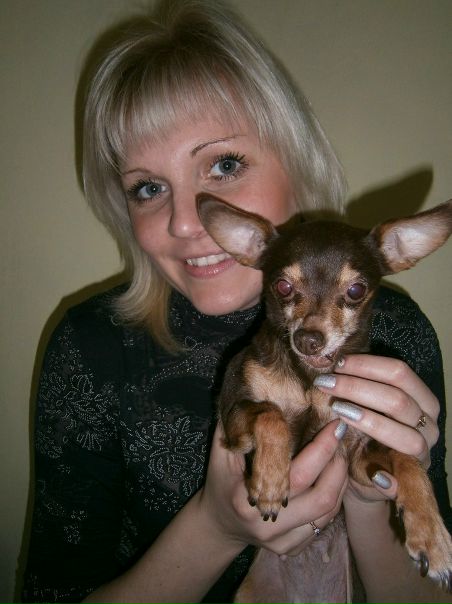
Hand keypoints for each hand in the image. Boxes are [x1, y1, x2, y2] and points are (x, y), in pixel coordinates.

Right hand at [200, 420, 347, 556]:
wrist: (217, 524)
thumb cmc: (221, 479)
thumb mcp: (222, 450)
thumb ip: (238, 423)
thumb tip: (255, 387)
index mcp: (248, 498)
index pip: (297, 474)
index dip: (322, 449)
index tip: (335, 423)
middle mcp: (267, 523)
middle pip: (321, 498)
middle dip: (339, 465)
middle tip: (342, 437)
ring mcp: (281, 540)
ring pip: (328, 513)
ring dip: (340, 480)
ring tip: (339, 453)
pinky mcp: (291, 547)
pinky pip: (324, 523)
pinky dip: (333, 497)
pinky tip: (331, 477)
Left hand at [315, 354, 439, 502]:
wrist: (364, 475)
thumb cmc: (363, 432)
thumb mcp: (365, 404)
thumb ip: (359, 386)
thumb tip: (334, 362)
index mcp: (422, 400)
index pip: (401, 373)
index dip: (367, 365)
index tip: (337, 363)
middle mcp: (428, 425)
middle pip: (399, 400)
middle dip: (357, 388)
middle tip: (326, 383)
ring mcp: (422, 454)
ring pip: (404, 435)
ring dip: (368, 421)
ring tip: (337, 410)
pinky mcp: (410, 482)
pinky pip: (404, 483)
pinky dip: (389, 481)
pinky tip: (373, 475)